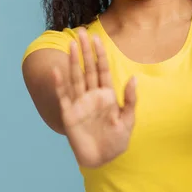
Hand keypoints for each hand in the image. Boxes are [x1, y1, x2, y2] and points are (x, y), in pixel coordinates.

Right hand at [53, 28, 136, 167]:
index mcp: (107, 95)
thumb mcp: (128, 120)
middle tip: (80, 32)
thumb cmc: (117, 141)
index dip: (99, 54)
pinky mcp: (69, 115)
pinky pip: (64, 96)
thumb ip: (130, 100)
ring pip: (76, 78)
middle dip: (84, 51)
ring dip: (73, 62)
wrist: (102, 160)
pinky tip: (58, 71)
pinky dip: (60, 84)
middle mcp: (92, 95)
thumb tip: (133, 78)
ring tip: (70, 45)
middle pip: (87, 68)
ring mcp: (80, 104)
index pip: (102, 70)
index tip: (97, 38)